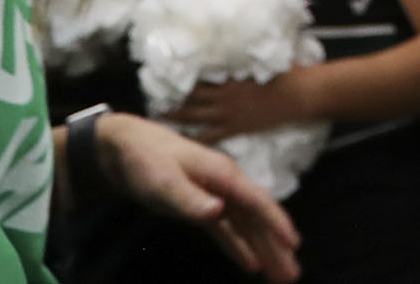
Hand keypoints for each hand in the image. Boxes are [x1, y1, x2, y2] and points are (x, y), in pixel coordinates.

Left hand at [93, 110, 303, 278]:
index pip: (256, 202)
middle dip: (276, 246)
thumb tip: (218, 211)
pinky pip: (228, 231)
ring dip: (263, 250)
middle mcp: (227, 186)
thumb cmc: (146, 160)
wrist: (127, 148)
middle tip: (293, 274)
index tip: (293, 244)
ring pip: (246, 227)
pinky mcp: (204, 206)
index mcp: (224, 175)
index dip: (275, 223)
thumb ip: (190, 198)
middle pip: (257, 219)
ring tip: (281, 275)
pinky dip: (240, 247)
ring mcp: (217, 196)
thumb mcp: (164, 181)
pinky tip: (251, 264)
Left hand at [167, 71, 309, 139]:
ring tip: (160, 116)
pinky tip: (184, 143)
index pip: (202, 74)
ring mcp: (228, 112)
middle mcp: (224, 94)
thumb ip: (247, 58)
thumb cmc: (286, 72)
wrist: (299, 94)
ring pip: (195, 115)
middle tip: (154, 97)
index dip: (184, 74)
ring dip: (177, 116)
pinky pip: (210, 136)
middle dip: (173, 96)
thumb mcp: (264, 59)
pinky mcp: (235, 127)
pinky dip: (196, 139)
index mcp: (231, 75)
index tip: (166, 72)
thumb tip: (238, 45)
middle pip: (192, 95)